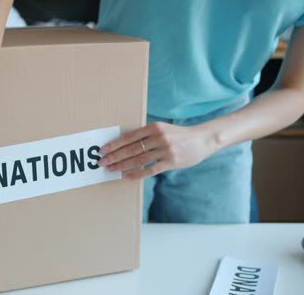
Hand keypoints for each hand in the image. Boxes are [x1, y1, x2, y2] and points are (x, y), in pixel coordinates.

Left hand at [98, 122, 217, 179]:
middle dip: (114, 156)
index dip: (114, 144)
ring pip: (138, 160)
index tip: (102, 150)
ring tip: (111, 170)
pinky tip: (127, 176)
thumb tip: (123, 146)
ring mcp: (165, 150)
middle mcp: (159, 137)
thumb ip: (146, 135)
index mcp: (154, 127)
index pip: (129, 137)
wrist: (202, 140)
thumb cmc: (178, 135)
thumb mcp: (162, 129)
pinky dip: (137, 173)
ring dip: (122, 166)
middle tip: (102, 162)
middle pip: (131, 149)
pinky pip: (150, 170)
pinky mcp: (171, 162)